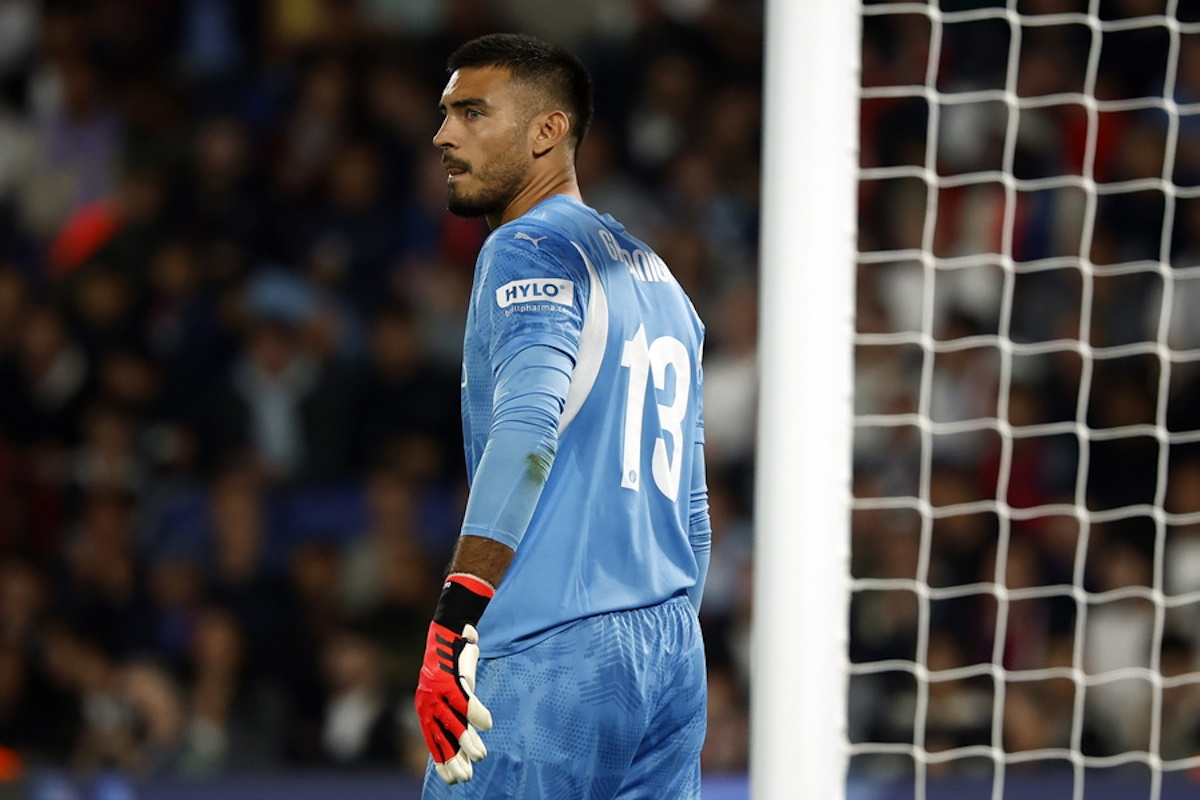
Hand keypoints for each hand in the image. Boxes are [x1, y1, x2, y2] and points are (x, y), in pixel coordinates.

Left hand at [415, 622, 493, 783]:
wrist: (448, 629)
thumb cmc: (452, 663)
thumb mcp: (451, 691)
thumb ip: (455, 711)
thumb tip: (468, 732)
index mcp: (427, 708)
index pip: (433, 741)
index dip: (443, 761)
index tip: (453, 780)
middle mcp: (429, 702)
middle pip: (442, 736)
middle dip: (453, 758)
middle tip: (466, 777)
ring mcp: (438, 691)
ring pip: (453, 721)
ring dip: (466, 740)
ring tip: (480, 755)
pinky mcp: (451, 678)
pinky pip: (464, 699)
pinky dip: (476, 712)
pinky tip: (487, 724)